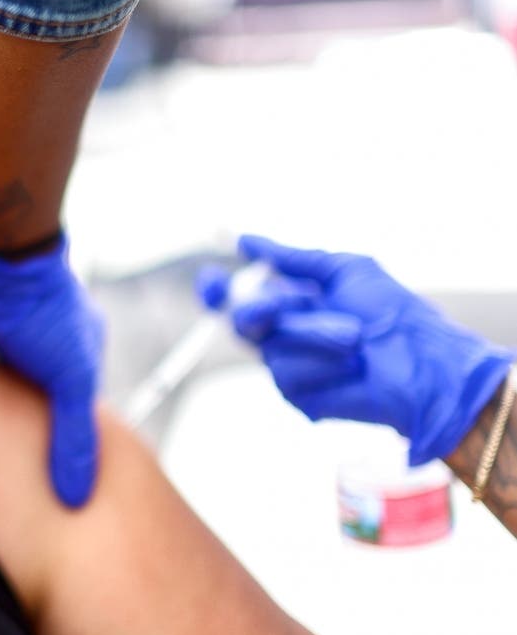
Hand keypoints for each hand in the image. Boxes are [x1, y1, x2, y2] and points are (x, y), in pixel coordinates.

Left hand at [0, 196, 103, 504]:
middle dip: (23, 424)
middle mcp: (47, 337)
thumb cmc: (40, 313)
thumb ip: (74, 439)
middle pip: (35, 392)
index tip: (50, 475)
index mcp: (81, 347)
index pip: (74, 404)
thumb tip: (78, 502)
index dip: (63, 437)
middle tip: (8, 470)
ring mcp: (8, 329)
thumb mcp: (69, 382)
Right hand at [198, 235, 512, 464]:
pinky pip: (288, 371)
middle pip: (242, 319)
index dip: (218, 289)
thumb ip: (292, 258)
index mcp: (294, 302)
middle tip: (289, 306)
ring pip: (269, 345)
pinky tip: (350, 367)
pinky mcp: (297, 394)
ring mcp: (289, 364)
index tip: (211, 280)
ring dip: (312, 334)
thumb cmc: (394, 315)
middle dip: (263, 308)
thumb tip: (246, 241)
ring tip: (353, 338)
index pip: (240, 295)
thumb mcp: (343, 270)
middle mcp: (286, 333)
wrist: (422, 364)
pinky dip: (321, 363)